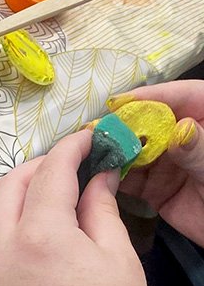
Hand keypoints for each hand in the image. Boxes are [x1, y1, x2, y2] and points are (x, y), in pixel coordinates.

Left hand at [0, 130, 150, 285]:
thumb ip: (100, 210)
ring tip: (49, 198)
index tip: (86, 138)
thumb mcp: (117, 262)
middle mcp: (0, 248)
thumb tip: (95, 177)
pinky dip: (7, 228)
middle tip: (66, 167)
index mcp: (39, 234)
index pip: (49, 173)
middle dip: (35, 167)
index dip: (69, 148)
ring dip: (16, 196)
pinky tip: (33, 236)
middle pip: (7, 187)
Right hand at [108, 79, 203, 246]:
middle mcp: (185, 139)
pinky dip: (112, 178)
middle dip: (125, 126)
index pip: (183, 96)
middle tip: (97, 130)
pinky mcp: (156, 189)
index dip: (151, 96)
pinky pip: (130, 181)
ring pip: (136, 152)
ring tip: (91, 152)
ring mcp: (169, 164)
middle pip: (152, 124)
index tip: (120, 103)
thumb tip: (179, 129)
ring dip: (115, 153)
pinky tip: (97, 175)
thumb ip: (199, 150)